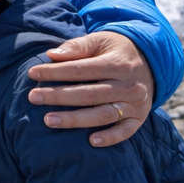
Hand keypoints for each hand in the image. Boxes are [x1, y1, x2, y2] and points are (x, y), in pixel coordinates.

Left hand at [26, 31, 154, 146]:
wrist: (152, 62)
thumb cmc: (116, 50)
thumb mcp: (100, 40)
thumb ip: (77, 47)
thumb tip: (52, 55)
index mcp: (117, 64)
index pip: (81, 69)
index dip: (56, 72)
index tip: (32, 73)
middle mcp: (129, 85)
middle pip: (89, 94)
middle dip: (59, 96)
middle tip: (33, 97)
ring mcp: (136, 104)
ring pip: (103, 114)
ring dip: (75, 119)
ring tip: (48, 120)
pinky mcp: (139, 118)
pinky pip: (126, 131)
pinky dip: (111, 137)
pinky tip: (91, 141)